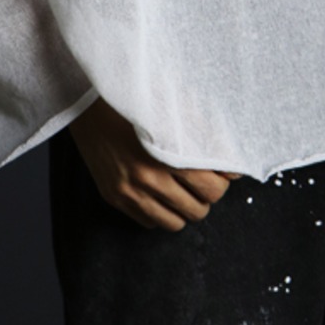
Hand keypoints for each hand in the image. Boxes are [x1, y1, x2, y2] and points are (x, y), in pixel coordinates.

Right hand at [68, 95, 243, 230]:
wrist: (89, 101)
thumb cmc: (138, 101)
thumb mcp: (176, 110)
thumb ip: (208, 139)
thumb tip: (235, 173)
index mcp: (168, 153)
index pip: (212, 189)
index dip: (221, 182)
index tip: (217, 172)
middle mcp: (149, 177)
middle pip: (197, 210)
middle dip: (204, 197)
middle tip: (200, 180)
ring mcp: (129, 191)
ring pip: (175, 223)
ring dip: (183, 209)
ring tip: (180, 188)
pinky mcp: (114, 197)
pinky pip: (149, 223)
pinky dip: (159, 212)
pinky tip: (157, 191)